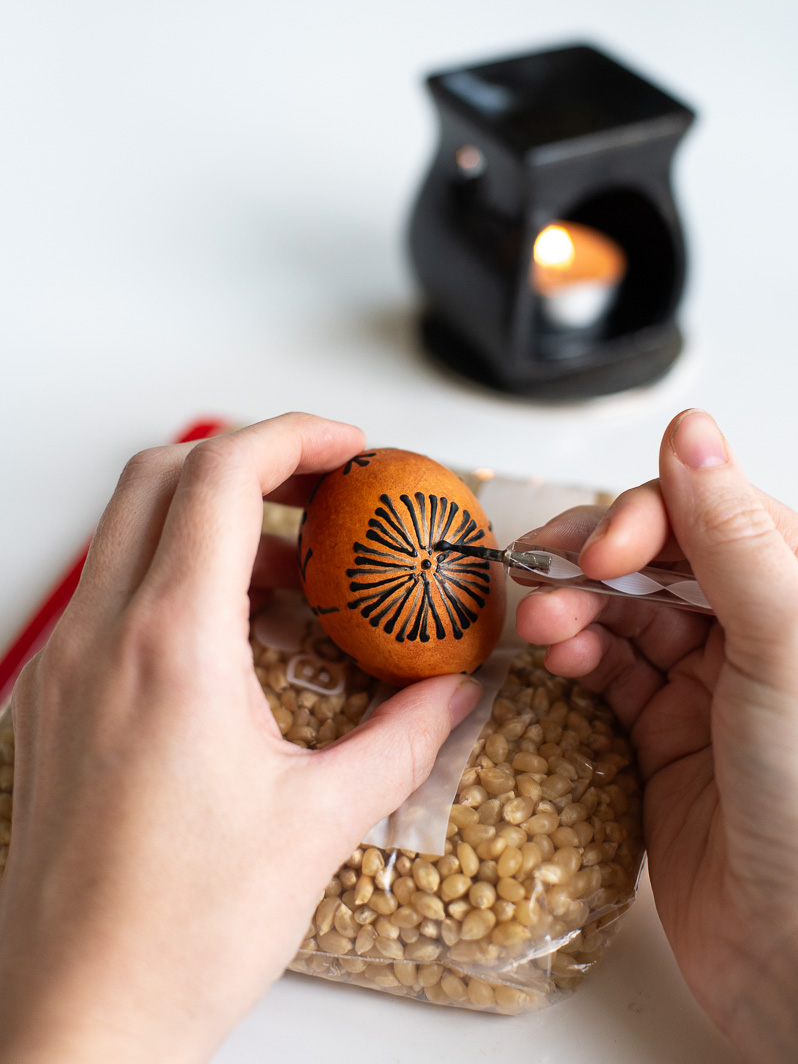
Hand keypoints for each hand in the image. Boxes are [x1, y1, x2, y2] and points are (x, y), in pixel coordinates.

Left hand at [0, 414, 480, 1063]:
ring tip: (297, 572)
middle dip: (252, 459)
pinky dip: (176, 574)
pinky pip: (112, 591)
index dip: (293, 438)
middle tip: (326, 488)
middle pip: (161, 474)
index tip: (349, 449)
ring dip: (213, 518)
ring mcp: (66, 668)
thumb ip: (401, 740)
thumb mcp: (320, 824)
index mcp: (171, 650)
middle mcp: (102, 641)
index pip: (221, 477)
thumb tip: (452, 695)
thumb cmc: (177, 935)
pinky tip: (238, 635)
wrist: (81, 1021)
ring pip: (129, 528)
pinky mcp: (55, 701)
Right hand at [516, 409, 797, 1062]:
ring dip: (574, 607)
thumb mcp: (783, 648)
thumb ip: (733, 538)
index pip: (709, 514)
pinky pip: (609, 672)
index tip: (600, 550)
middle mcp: (757, 633)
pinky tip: (558, 659)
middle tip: (547, 583)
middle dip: (593, 562)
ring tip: (542, 627)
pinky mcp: (665, 738)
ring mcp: (708, 687)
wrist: (797, 961)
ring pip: (622, 612)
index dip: (645, 518)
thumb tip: (693, 430)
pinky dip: (577, 656)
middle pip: (655, 558)